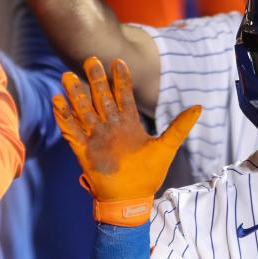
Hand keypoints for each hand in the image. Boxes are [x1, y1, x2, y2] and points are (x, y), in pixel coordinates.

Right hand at [53, 57, 200, 225]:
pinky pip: (71, 130)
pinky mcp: (83, 149)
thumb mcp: (166, 147)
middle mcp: (110, 127)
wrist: (132, 199)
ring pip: (83, 110)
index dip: (120, 79)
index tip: (118, 61)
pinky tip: (58, 100)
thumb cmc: (149, 175)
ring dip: (76, 94)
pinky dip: (64, 116)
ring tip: (67, 75)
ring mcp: (96, 137)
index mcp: (129, 124)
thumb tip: (199, 107)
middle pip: (101, 98)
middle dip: (96, 80)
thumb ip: (180, 126)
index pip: (123, 96)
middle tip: (91, 60)